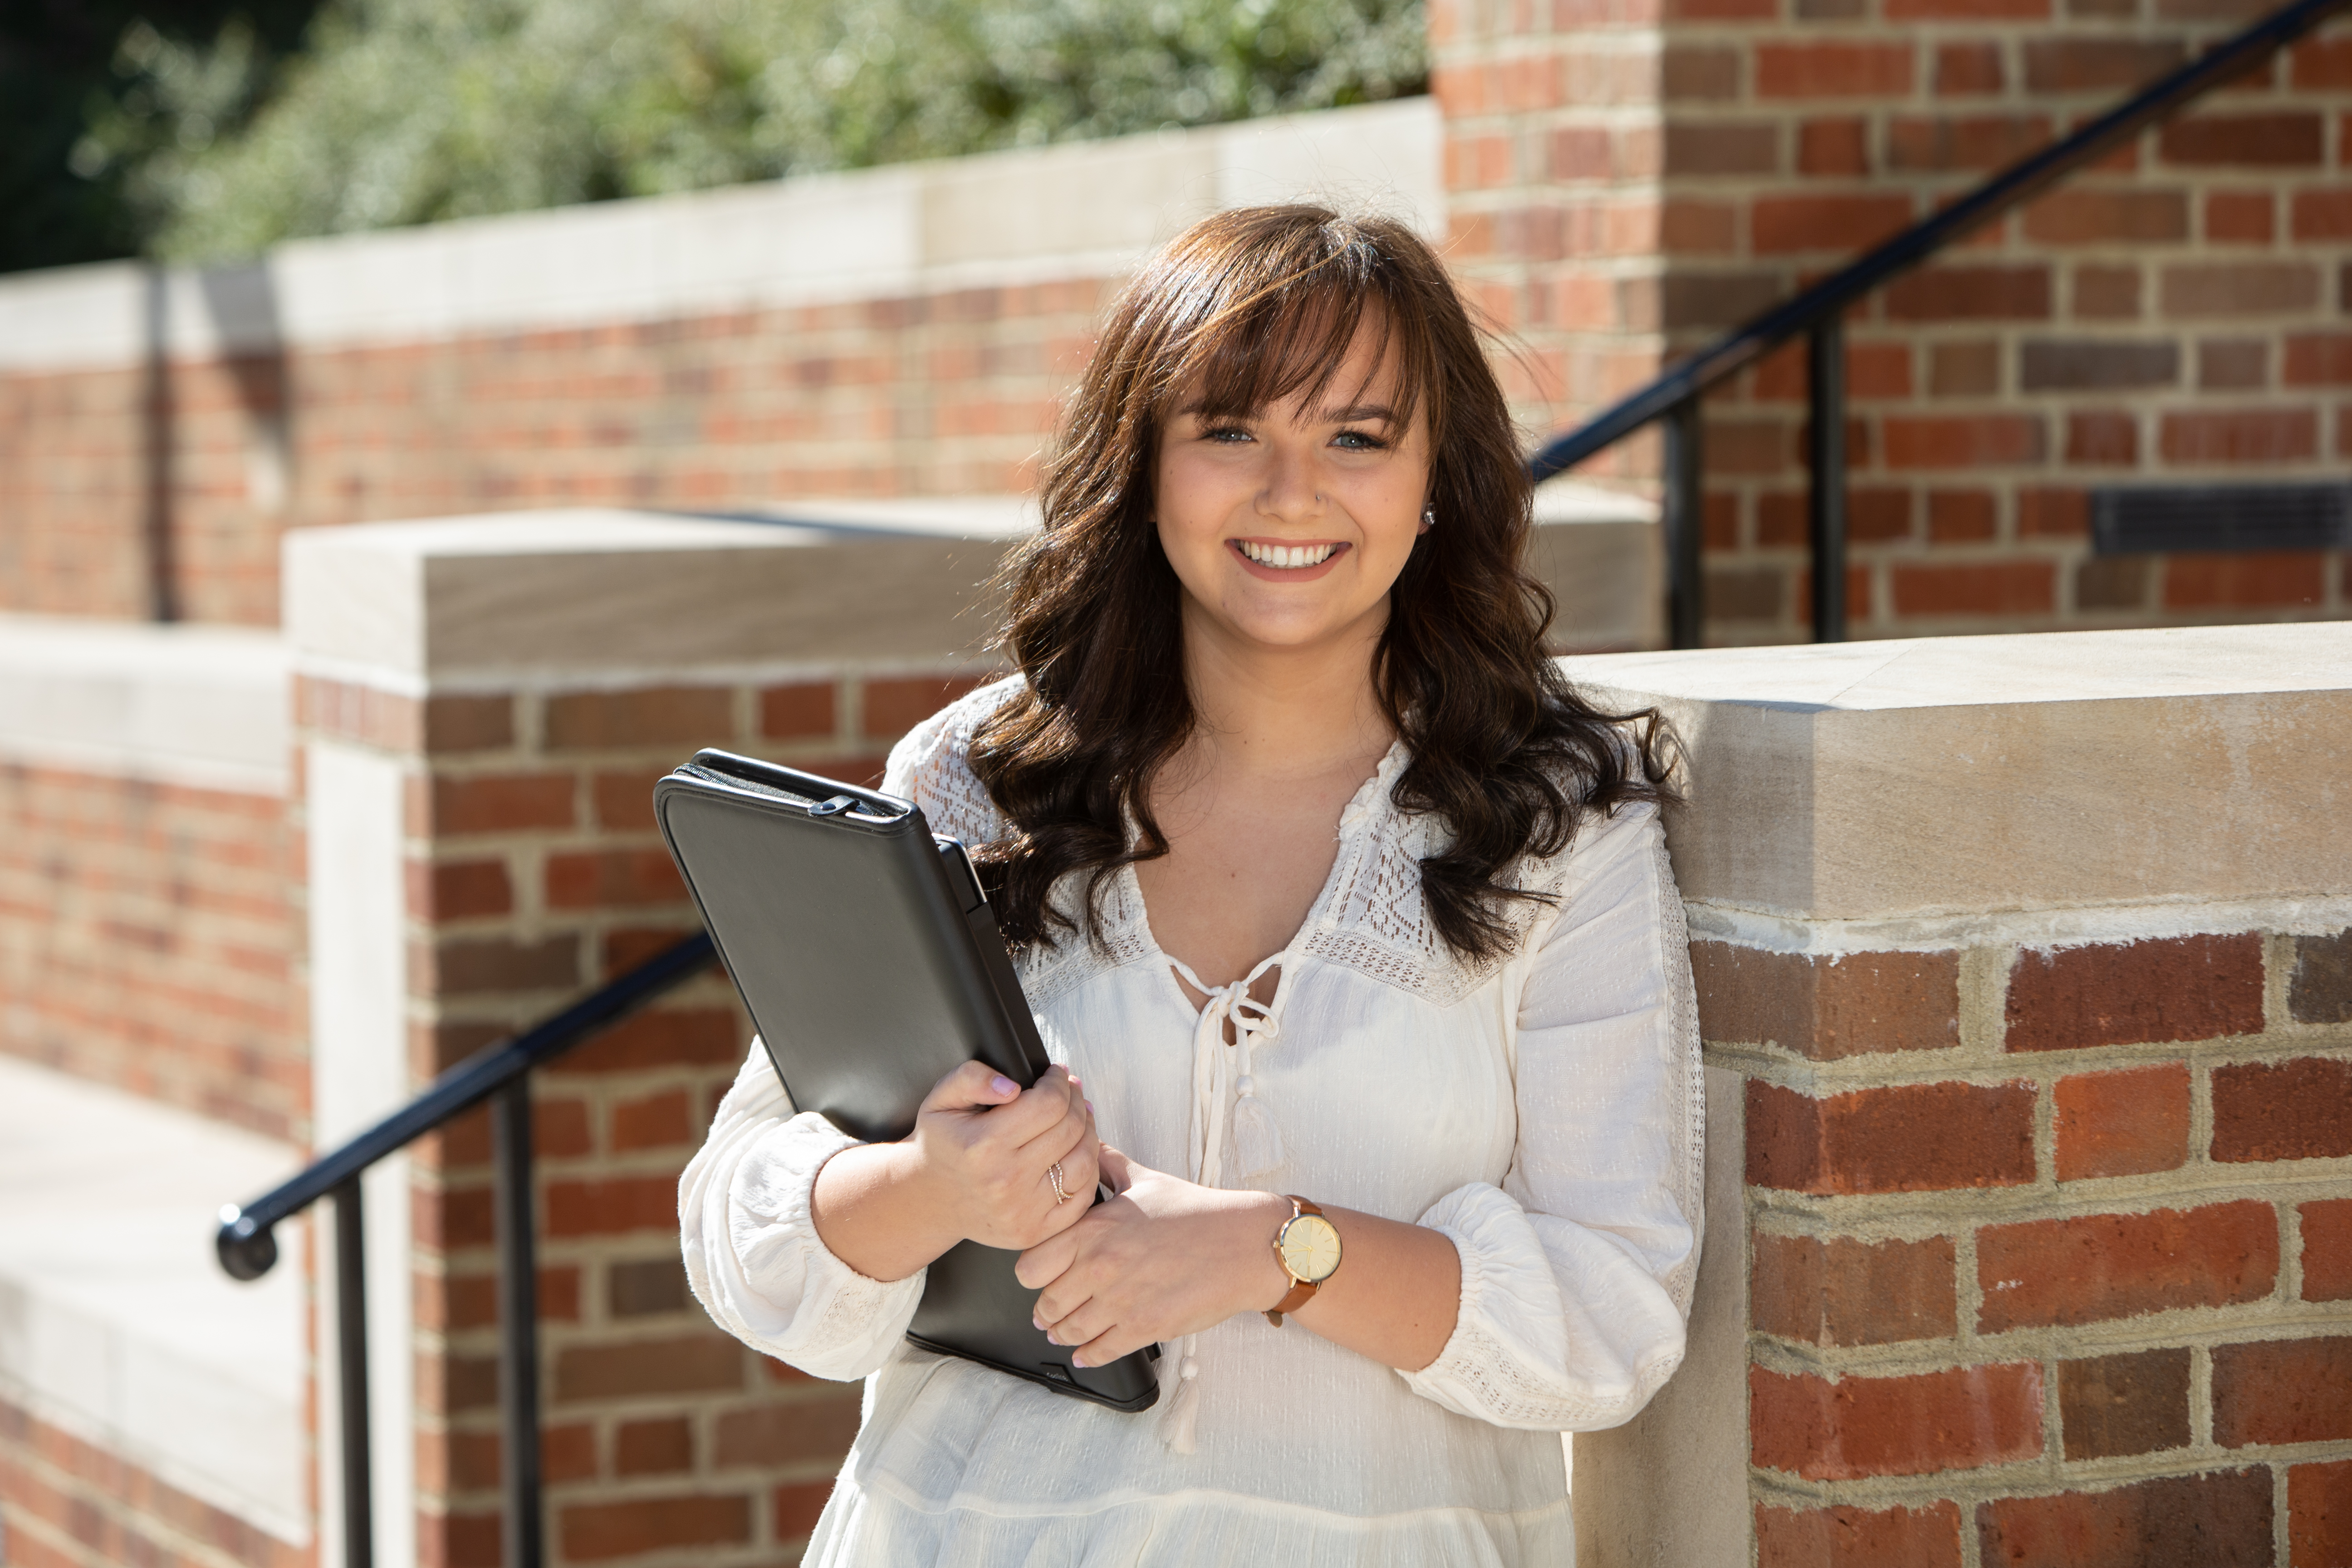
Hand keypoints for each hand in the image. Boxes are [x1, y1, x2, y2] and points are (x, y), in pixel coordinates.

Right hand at [909, 1061, 1098, 1252]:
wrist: (930, 1199)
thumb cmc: (941, 1145)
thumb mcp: (940, 1100)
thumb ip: (971, 1079)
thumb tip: (1010, 1086)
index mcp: (983, 1145)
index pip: (1049, 1104)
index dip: (1059, 1081)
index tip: (1056, 1074)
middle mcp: (1005, 1181)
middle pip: (1070, 1129)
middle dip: (1076, 1100)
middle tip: (1070, 1090)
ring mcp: (1023, 1211)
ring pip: (1084, 1161)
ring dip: (1088, 1131)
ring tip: (1078, 1116)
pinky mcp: (1035, 1231)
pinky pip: (1083, 1195)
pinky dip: (1090, 1169)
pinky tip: (1077, 1151)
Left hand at [1015, 1145, 1290, 1367]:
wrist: (1244, 1245)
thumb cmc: (1198, 1213)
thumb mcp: (1145, 1180)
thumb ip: (1107, 1164)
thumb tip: (1086, 1143)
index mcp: (1095, 1230)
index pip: (1031, 1265)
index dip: (1031, 1274)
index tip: (1038, 1276)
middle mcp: (1101, 1267)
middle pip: (1046, 1303)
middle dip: (1045, 1309)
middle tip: (1047, 1311)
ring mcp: (1121, 1302)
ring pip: (1069, 1331)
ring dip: (1061, 1334)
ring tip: (1060, 1332)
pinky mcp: (1144, 1328)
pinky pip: (1099, 1351)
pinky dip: (1088, 1355)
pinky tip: (1086, 1352)